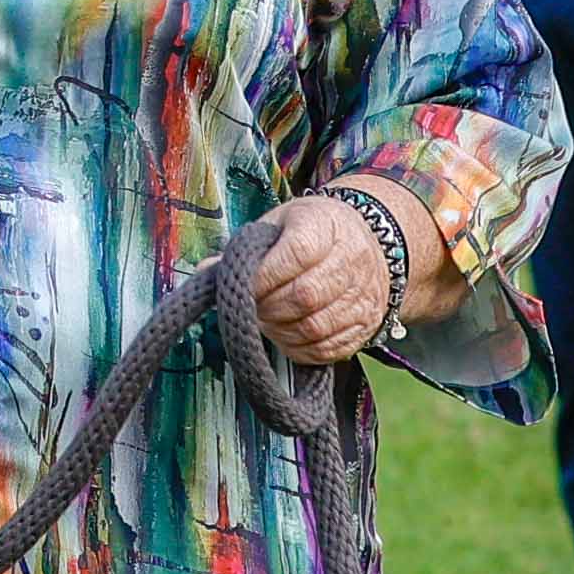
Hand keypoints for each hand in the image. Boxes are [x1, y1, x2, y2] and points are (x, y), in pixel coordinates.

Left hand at [249, 192, 402, 366]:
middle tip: (250, 308)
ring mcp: (363, 296)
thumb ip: (245, 249)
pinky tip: (286, 336)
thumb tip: (206, 270)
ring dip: (280, 331)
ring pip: (316, 327)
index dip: (264, 277)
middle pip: (305, 296)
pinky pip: (330, 348)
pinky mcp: (366, 325)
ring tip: (266, 321)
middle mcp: (351, 261)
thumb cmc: (310, 231)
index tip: (244, 285)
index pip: (296, 255)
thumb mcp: (277, 224)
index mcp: (324, 227)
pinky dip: (301, 349)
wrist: (366, 239)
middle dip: (267, 307)